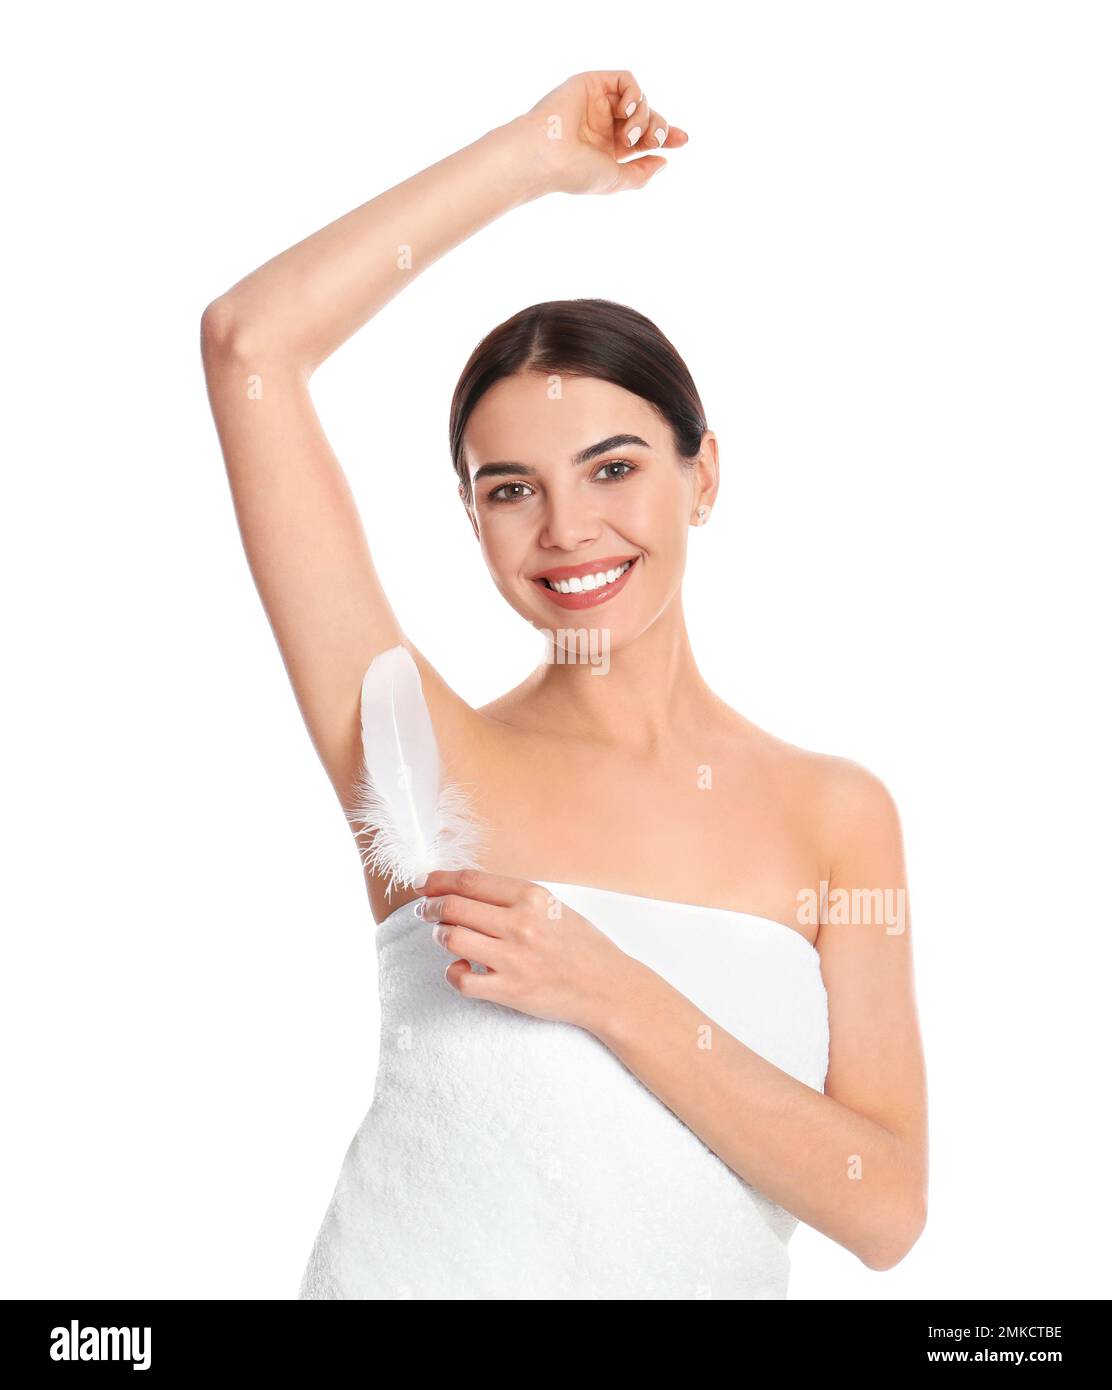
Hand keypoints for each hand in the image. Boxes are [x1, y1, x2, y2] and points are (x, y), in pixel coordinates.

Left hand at [417, 868, 634, 1032]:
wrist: (607, 987)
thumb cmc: (581, 945)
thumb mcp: (553, 907)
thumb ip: (514, 898)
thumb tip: (468, 890)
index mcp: (532, 897)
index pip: (470, 881)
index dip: (439, 880)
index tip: (424, 883)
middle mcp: (521, 924)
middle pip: (454, 906)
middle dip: (430, 906)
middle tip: (425, 910)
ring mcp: (513, 958)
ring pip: (451, 939)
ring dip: (440, 936)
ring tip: (444, 936)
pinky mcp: (509, 990)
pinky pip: (461, 979)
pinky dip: (452, 972)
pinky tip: (460, 967)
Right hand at [509, 69, 688, 196]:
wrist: (546, 155)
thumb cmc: (575, 173)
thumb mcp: (616, 180)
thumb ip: (641, 173)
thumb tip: (664, 161)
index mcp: (609, 147)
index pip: (645, 136)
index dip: (667, 135)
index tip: (682, 140)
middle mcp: (605, 123)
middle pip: (648, 116)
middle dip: (658, 127)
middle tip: (652, 141)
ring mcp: (598, 102)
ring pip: (639, 99)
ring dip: (643, 118)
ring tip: (627, 136)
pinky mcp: (591, 83)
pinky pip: (625, 79)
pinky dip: (634, 93)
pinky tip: (627, 110)